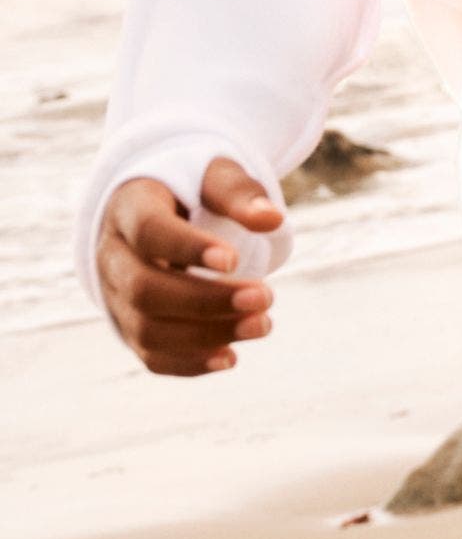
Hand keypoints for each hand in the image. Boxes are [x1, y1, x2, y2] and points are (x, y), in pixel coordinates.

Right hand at [96, 158, 281, 375]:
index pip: (149, 232)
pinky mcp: (130, 327)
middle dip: (206, 300)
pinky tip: (231, 357)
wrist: (158, 211)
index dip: (188, 249)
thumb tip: (272, 219)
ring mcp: (116, 297)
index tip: (235, 259)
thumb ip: (240, 194)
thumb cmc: (192, 190)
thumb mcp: (215, 176)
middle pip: (145, 289)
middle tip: (266, 297)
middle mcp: (113, 257)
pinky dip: (189, 363)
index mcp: (129, 209)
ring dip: (206, 335)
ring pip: (147, 329)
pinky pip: (150, 355)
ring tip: (262, 325)